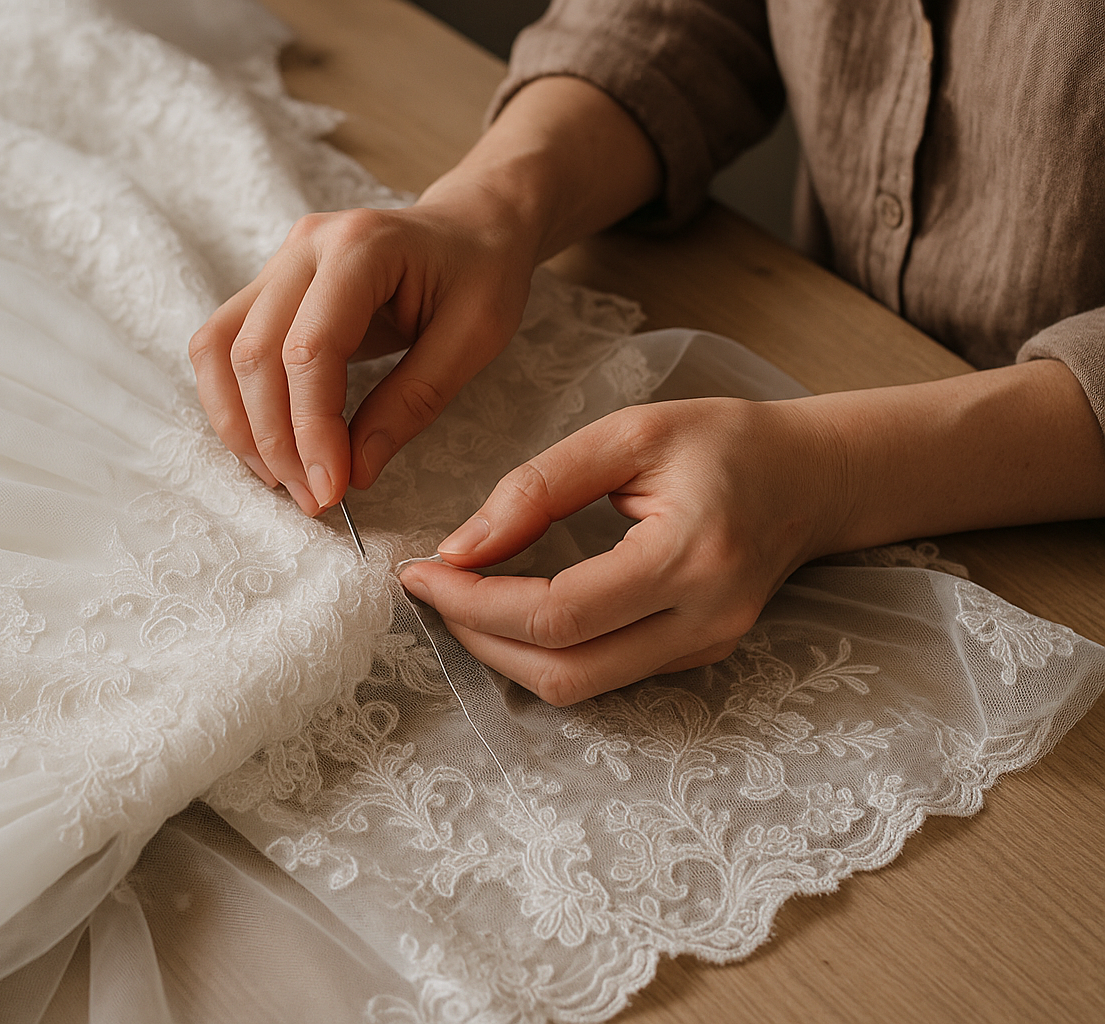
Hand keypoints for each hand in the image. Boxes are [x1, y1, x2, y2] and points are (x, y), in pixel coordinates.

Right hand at [188, 191, 537, 514]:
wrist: (471, 225)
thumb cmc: (482, 274)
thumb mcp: (474, 338)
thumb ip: (412, 402)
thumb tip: (353, 471)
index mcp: (361, 247)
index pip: (309, 350)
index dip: (311, 429)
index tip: (331, 489)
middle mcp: (305, 247)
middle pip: (252, 354)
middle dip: (275, 440)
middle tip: (313, 498)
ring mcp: (278, 262)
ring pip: (218, 351)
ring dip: (241, 426)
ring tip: (283, 480)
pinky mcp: (268, 287)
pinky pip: (222, 347)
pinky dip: (234, 404)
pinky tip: (270, 446)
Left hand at [399, 397, 848, 704]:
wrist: (814, 477)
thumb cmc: (725, 441)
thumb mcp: (629, 434)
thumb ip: (538, 487)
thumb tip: (459, 548)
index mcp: (690, 556)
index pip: (559, 612)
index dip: (475, 602)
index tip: (422, 570)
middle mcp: (703, 622)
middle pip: (563, 672)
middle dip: (479, 639)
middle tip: (432, 589)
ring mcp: (704, 650)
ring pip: (578, 688)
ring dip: (504, 653)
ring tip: (461, 598)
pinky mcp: (696, 659)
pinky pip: (602, 676)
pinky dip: (544, 652)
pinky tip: (512, 610)